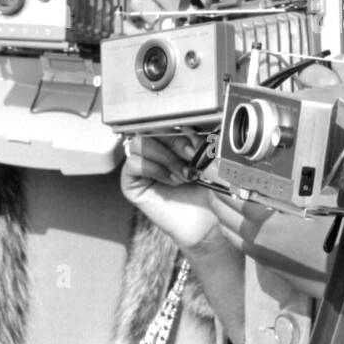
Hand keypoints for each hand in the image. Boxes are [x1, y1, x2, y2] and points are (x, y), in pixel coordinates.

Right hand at [121, 133, 226, 255]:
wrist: (208, 224)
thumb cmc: (211, 192)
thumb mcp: (208, 160)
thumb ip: (198, 140)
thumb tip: (189, 128)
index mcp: (173, 140)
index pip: (168, 119)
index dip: (182, 128)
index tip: (201, 144)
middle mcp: (155, 150)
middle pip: (153, 127)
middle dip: (176, 142)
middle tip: (193, 160)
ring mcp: (142, 165)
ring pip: (140, 142)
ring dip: (165, 157)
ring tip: (183, 175)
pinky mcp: (132, 183)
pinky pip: (133, 163)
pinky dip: (154, 169)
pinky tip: (171, 181)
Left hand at [206, 191, 331, 289]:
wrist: (343, 275)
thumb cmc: (334, 237)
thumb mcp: (314, 206)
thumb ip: (288, 194)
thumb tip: (272, 181)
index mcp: (264, 221)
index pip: (233, 196)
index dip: (222, 181)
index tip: (216, 170)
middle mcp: (254, 238)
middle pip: (224, 214)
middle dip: (216, 196)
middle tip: (214, 181)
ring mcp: (258, 253)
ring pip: (228, 230)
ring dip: (222, 214)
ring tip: (223, 199)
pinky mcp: (265, 263)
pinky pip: (238, 243)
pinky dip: (232, 228)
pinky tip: (238, 221)